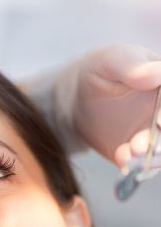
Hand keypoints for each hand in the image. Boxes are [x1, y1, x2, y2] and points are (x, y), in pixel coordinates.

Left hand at [59, 44, 160, 167]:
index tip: (160, 121)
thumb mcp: (113, 60)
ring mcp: (153, 135)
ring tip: (133, 152)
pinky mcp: (135, 153)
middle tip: (144, 144)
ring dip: (154, 157)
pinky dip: (136, 166)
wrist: (75, 97)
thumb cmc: (101, 70)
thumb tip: (157, 73)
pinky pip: (142, 164)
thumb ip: (132, 66)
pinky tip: (123, 159)